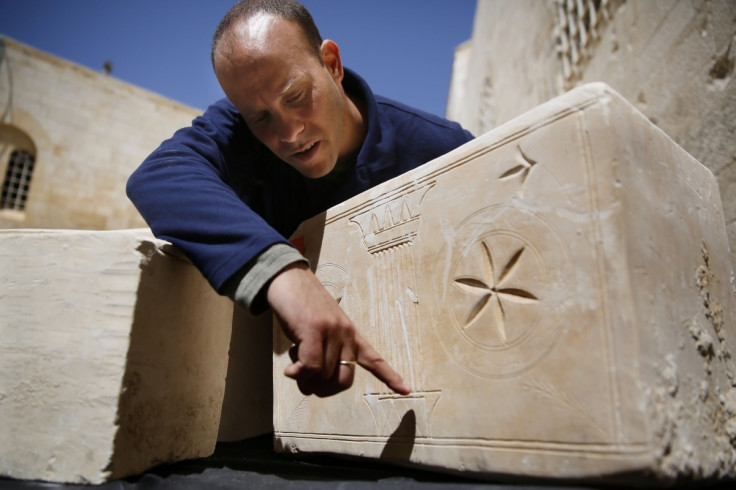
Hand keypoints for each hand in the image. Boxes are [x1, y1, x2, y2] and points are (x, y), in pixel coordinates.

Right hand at [266, 262, 410, 396]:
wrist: (287, 277)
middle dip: (323, 389)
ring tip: (293, 366)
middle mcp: (345, 333)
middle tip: (306, 381)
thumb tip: (313, 381)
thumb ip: (323, 352)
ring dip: (305, 380)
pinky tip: (289, 369)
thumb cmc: (300, 305)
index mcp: (350, 333)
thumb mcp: (319, 329)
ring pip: (323, 376)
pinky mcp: (313, 329)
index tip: (406, 390)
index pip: (374, 359)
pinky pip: (311, 367)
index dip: (390, 376)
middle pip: (343, 380)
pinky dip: (299, 374)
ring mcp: (331, 331)